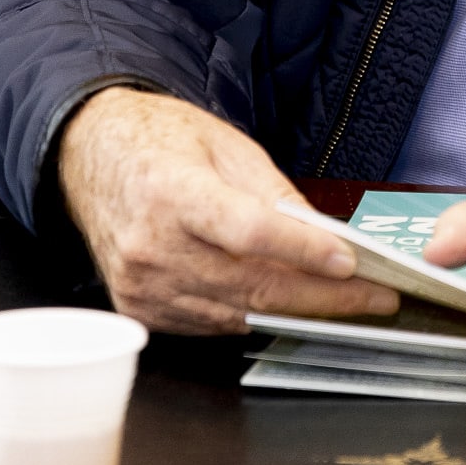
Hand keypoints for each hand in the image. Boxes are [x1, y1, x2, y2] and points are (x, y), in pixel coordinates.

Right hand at [56, 88, 398, 333]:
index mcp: (170, 190)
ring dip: (297, 312)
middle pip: (251, 285)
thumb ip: (274, 193)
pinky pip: (213, 323)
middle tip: (374, 297)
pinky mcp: (139, 308)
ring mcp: (141, 284)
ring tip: (347, 303)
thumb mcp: (225, 144)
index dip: (303, 251)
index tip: (351, 261)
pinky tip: (287, 302)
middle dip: (323, 297)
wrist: (90, 156)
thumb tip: (325, 237)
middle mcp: (151, 244)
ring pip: (238, 314)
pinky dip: (253, 315)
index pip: (248, 232)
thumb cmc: (159, 141)